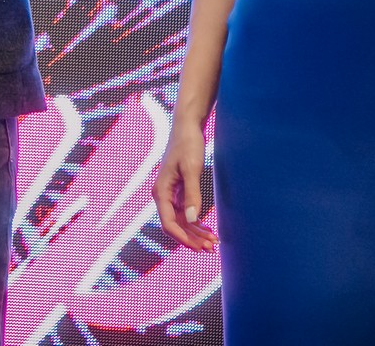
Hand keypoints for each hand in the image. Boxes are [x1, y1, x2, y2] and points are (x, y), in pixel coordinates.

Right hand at [153, 123, 216, 251]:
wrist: (187, 126)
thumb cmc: (188, 145)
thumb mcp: (192, 169)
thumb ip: (192, 195)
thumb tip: (194, 219)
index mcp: (161, 192)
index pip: (169, 224)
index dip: (184, 238)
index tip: (199, 247)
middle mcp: (162, 195)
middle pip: (175, 226)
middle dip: (192, 238)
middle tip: (212, 248)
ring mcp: (170, 194)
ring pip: (181, 221)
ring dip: (195, 233)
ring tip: (213, 242)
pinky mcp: (178, 191)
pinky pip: (185, 213)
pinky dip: (196, 222)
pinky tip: (208, 229)